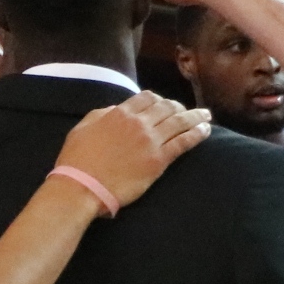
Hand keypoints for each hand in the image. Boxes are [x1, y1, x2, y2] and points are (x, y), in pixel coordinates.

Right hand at [52, 90, 211, 211]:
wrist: (82, 186)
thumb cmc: (77, 159)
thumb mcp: (84, 126)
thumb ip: (103, 114)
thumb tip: (118, 110)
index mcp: (120, 113)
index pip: (147, 98)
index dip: (159, 99)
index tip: (165, 104)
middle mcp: (139, 122)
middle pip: (167, 107)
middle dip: (180, 107)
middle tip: (189, 110)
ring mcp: (151, 140)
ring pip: (180, 122)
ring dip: (196, 116)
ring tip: (206, 115)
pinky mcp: (159, 160)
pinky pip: (183, 142)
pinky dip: (197, 134)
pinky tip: (206, 130)